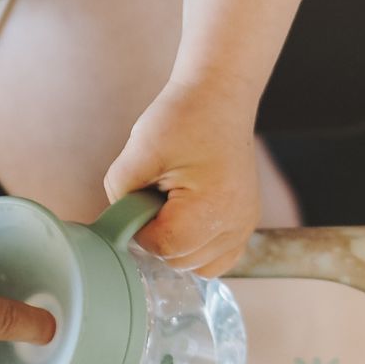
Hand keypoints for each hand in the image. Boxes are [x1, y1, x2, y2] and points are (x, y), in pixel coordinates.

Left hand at [102, 78, 260, 276]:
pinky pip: (216, 259)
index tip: (142, 196)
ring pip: (197, 265)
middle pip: (179, 260)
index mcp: (213, 206)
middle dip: (159, 234)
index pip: (163, 246)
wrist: (219, 97)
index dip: (140, 227)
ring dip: (177, 243)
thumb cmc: (183, 118)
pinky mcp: (246, 222)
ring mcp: (245, 225)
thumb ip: (119, 193)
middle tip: (158, 194)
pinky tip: (188, 220)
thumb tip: (118, 225)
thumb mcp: (139, 150)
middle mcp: (237, 222)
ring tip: (175, 204)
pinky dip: (197, 248)